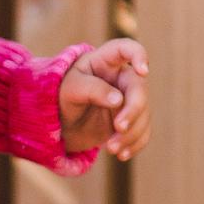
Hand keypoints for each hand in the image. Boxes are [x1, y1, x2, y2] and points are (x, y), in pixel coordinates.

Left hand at [58, 40, 149, 161]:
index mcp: (106, 61)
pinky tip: (121, 155)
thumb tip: (119, 100)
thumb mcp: (70, 90)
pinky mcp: (131, 120)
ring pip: (143, 114)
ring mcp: (129, 99)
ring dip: (131, 133)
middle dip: (133, 110)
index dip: (138, 55)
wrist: (60, 122)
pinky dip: (135, 144)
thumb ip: (92, 90)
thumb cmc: (63, 96)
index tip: (143, 71)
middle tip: (118, 128)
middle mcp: (122, 78)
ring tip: (111, 148)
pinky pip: (142, 131)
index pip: (126, 48)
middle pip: (138, 89)